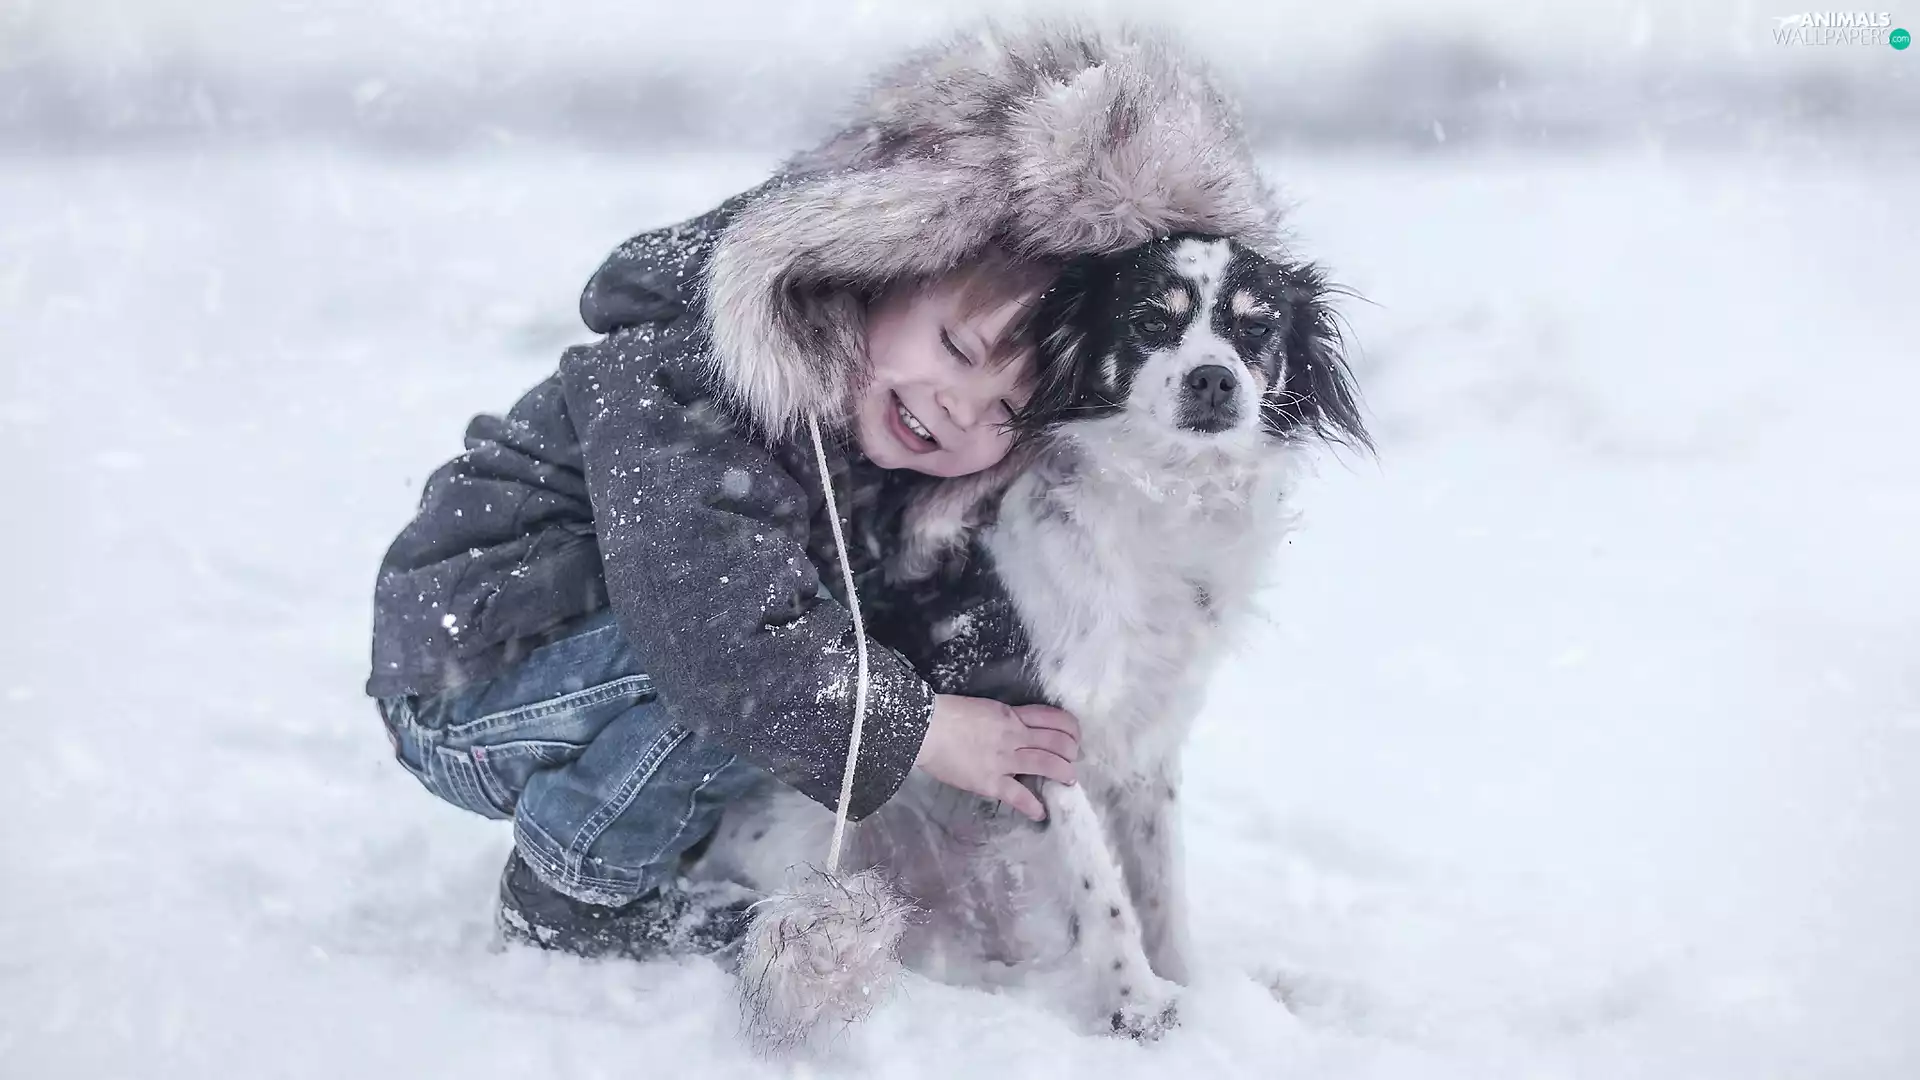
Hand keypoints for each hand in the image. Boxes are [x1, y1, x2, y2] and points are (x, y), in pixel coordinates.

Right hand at [913, 694, 1080, 820]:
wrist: (925, 728)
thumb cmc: (947, 714)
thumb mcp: (985, 709)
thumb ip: (1004, 720)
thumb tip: (1017, 729)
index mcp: (1012, 715)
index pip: (1054, 718)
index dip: (1071, 729)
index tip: (1074, 738)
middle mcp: (1015, 736)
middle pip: (1058, 742)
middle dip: (1071, 752)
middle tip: (1072, 760)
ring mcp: (1004, 760)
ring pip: (1048, 764)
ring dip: (1064, 773)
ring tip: (1068, 780)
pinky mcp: (991, 782)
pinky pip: (1019, 796)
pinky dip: (1033, 807)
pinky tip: (1041, 813)